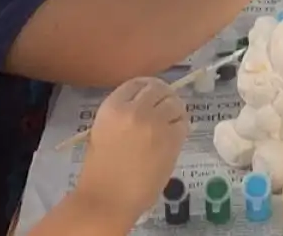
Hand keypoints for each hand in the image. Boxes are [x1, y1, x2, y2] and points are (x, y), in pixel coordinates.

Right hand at [73, 77, 189, 223]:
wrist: (108, 198)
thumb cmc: (99, 170)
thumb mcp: (103, 131)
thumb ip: (122, 113)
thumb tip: (146, 104)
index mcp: (112, 107)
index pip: (137, 83)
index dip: (148, 88)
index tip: (152, 95)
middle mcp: (135, 110)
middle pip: (159, 89)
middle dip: (163, 96)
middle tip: (165, 108)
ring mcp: (155, 124)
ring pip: (174, 103)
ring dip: (174, 110)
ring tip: (170, 122)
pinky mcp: (171, 140)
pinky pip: (183, 123)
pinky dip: (181, 126)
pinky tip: (174, 136)